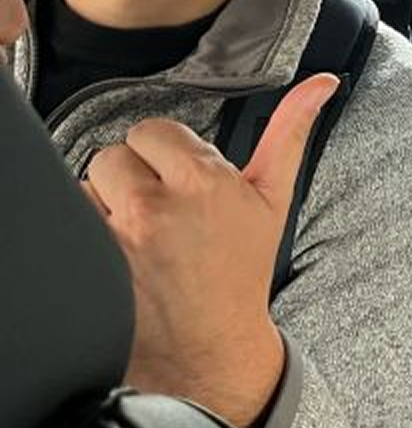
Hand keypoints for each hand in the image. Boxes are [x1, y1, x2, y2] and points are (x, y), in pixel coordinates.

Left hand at [84, 73, 339, 427]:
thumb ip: (290, 130)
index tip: (180, 184)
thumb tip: (321, 82)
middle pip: (115, 154)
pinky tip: (120, 253)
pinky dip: (90, 232)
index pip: (153, 131)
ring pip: (88, 184)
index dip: (165, 156)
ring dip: (106, 204)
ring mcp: (121, 237)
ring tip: (139, 233)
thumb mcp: (274, 199)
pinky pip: (74, 219)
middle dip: (134, 177)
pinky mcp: (93, 262)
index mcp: (207, 181)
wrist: (209, 345)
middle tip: (160, 211)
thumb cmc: (241, 270)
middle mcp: (159, 206)